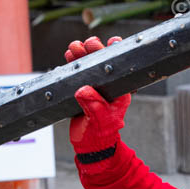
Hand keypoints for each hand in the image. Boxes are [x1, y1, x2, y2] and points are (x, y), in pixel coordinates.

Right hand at [65, 36, 129, 154]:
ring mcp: (94, 87)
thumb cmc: (100, 135)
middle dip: (95, 49)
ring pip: (89, 65)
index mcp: (119, 90)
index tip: (111, 42)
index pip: (120, 66)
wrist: (89, 146)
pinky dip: (73, 63)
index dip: (117, 52)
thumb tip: (83, 90)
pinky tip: (69, 56)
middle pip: (103, 61)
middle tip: (87, 44)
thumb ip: (93, 106)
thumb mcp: (99, 121)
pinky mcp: (82, 90)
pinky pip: (77, 73)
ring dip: (82, 54)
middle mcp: (108, 86)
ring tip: (74, 48)